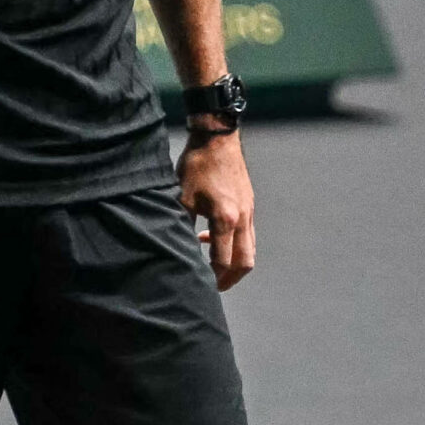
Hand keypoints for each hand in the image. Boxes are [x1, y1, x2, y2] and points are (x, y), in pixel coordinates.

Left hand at [179, 127, 255, 289]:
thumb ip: (180, 224)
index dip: (212, 278)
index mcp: (226, 219)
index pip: (223, 261)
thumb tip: (174, 246)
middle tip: (213, 286)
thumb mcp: (181, 196)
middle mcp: (242, 218)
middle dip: (229, 279)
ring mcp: (249, 211)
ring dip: (234, 263)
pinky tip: (212, 235)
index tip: (201, 285)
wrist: (217, 138)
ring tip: (214, 266)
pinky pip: (248, 234)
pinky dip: (235, 244)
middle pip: (244, 262)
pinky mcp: (249, 204)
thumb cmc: (197, 165)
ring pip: (250, 250)